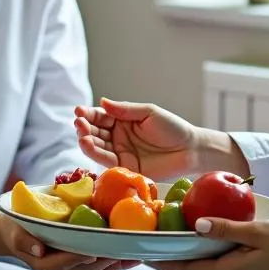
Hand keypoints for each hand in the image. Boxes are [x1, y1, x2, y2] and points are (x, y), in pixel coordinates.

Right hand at [0, 211, 137, 269]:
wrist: (17, 232)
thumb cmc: (16, 229)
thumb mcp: (15, 232)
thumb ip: (24, 241)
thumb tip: (37, 249)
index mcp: (45, 264)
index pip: (65, 264)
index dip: (81, 259)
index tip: (95, 252)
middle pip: (87, 269)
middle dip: (106, 261)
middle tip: (123, 250)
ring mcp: (73, 269)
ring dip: (117, 264)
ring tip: (135, 254)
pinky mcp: (82, 264)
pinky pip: (102, 266)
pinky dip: (117, 261)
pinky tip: (133, 253)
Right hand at [74, 97, 210, 180]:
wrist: (190, 150)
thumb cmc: (172, 128)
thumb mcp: (148, 113)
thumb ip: (125, 109)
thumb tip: (102, 102)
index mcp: (123, 120)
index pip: (101, 116)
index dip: (89, 114)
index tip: (79, 111)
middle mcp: (118, 136)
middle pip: (95, 131)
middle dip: (84, 126)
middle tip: (79, 122)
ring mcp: (120, 152)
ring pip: (97, 146)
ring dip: (86, 140)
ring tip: (82, 134)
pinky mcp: (124, 167)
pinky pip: (106, 160)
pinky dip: (95, 153)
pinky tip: (88, 145)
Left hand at [152, 218, 268, 269]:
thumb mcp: (256, 230)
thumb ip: (225, 229)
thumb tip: (197, 227)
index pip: (191, 269)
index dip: (168, 263)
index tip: (148, 258)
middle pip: (207, 268)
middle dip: (198, 252)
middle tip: (186, 231)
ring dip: (220, 255)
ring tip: (225, 232)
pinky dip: (234, 261)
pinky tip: (244, 245)